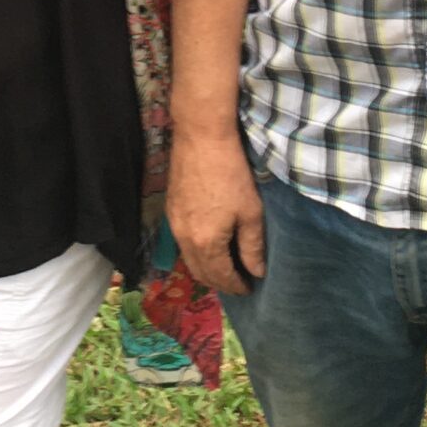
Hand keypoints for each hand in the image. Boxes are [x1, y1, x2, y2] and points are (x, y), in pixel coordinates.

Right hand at [167, 128, 265, 294]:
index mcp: (206, 243)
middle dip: (220, 283)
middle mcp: (184, 240)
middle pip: (200, 273)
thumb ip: (252, 246)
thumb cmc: (231, 174)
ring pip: (189, 260)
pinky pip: (182, 244)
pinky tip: (209, 246)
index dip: (236, 286)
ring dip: (206, 270)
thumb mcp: (250, 211)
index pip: (221, 276)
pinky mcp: (170, 210)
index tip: (250, 288)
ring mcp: (174, 225)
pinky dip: (196, 253)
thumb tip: (256, 272)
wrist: (201, 138)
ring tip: (225, 269)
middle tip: (238, 283)